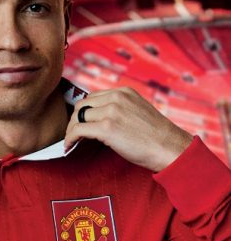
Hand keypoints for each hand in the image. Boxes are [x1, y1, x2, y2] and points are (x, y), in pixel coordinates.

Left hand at [64, 87, 192, 171]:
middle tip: (73, 133)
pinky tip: (69, 146)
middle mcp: (116, 98)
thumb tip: (99, 119)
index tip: (80, 123)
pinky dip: (70, 138)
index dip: (83, 112)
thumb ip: (120, 109)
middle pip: (82, 105)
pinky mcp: (107, 128)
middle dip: (74, 120)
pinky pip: (78, 130)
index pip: (93, 97)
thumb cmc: (156, 136)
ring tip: (71, 141)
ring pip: (78, 117)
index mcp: (124, 92)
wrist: (170, 148)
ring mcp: (111, 111)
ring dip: (70, 130)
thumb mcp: (137, 112)